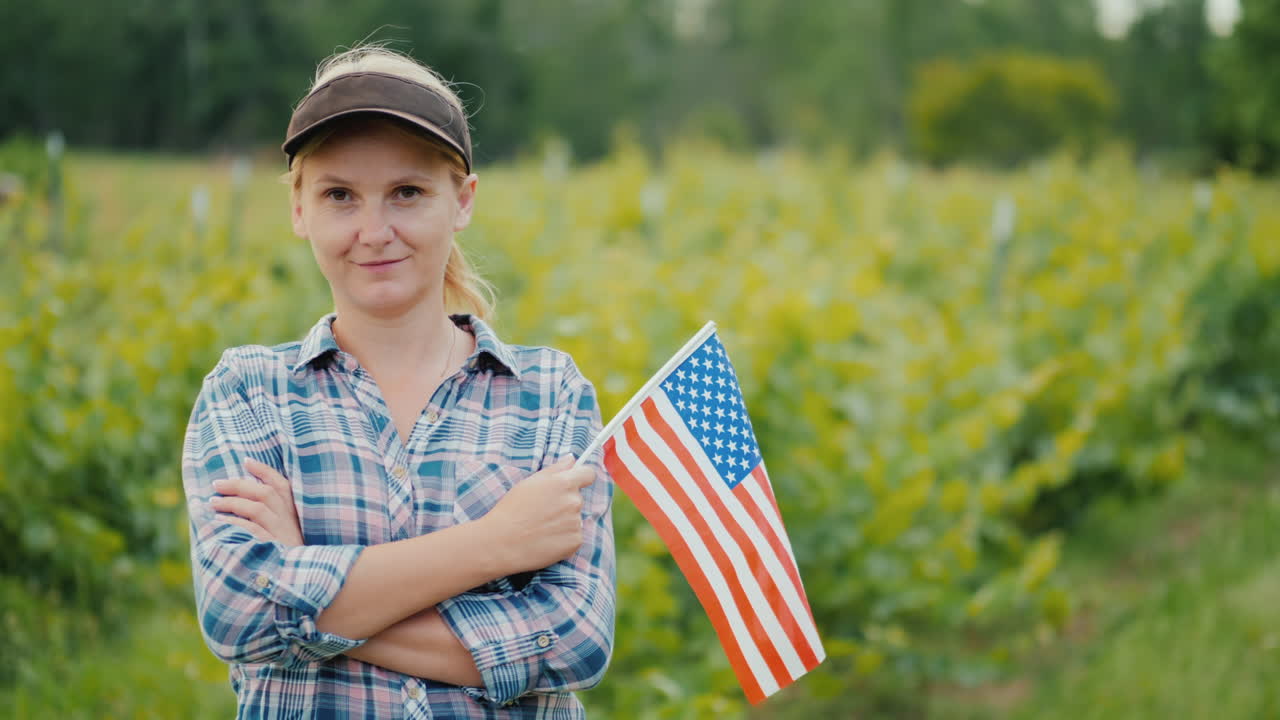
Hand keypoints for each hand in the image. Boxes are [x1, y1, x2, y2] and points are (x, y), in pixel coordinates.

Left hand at [209, 458, 303, 545]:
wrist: (300, 578)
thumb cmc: (288, 553)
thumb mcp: (288, 530)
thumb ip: (275, 513)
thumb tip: (244, 495)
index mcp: (293, 512)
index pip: (281, 484)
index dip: (264, 471)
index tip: (246, 461)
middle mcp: (288, 520)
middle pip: (265, 493)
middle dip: (239, 485)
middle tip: (217, 484)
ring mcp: (280, 533)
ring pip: (257, 509)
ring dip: (232, 503)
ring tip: (213, 502)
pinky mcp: (271, 548)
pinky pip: (250, 530)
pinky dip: (234, 523)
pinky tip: (219, 521)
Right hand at [479, 456, 594, 573]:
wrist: (502, 543)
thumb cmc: (512, 510)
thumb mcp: (530, 483)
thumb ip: (555, 469)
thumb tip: (572, 459)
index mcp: (564, 483)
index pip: (588, 474)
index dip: (581, 477)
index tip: (575, 483)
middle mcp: (574, 501)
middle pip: (578, 498)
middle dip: (565, 502)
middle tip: (543, 511)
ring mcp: (576, 522)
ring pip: (575, 518)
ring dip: (564, 521)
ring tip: (541, 527)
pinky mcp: (575, 542)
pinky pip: (574, 536)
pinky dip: (564, 538)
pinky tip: (546, 539)